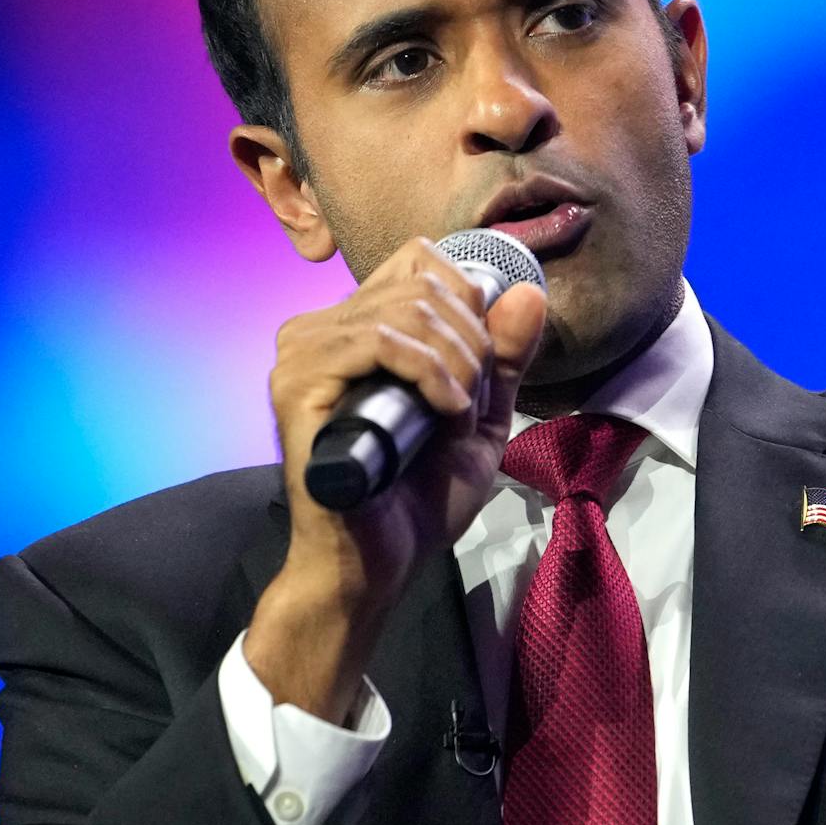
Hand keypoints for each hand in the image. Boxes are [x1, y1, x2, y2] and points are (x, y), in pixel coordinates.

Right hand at [247, 237, 548, 718]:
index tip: (481, 363)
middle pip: (421, 282)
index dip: (468, 301)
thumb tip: (528, 292)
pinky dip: (429, 372)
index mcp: (357, 328)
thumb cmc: (417, 498)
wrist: (376, 563)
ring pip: (405, 309)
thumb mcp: (479, 417)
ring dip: (455, 360)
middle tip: (472, 397)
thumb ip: (503, 357)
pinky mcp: (297, 385)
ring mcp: (303, 354)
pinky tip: (444, 412)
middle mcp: (321, 330)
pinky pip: (376, 341)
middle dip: (471, 338)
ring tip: (458, 412)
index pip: (420, 261)